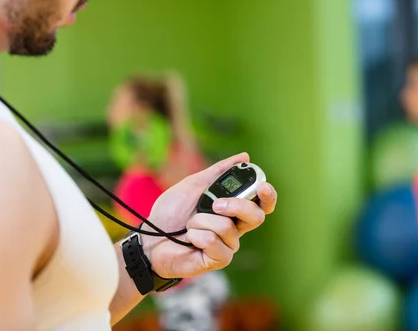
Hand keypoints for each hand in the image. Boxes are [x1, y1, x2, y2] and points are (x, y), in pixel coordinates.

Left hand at [142, 152, 276, 278]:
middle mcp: (235, 228)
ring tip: (189, 225)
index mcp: (233, 209)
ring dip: (202, 221)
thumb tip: (245, 156)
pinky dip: (198, 236)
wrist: (149, 237)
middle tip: (215, 204)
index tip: (262, 186)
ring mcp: (228, 245)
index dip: (268, 196)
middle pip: (256, 217)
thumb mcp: (194, 185)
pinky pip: (216, 244)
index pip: (261, 204)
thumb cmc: (171, 212)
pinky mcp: (217, 260)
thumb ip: (219, 171)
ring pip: (228, 228)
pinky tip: (190, 239)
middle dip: (237, 206)